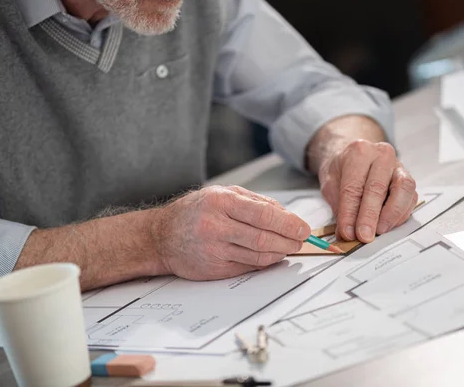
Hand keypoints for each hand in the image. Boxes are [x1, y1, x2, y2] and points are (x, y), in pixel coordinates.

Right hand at [151, 186, 310, 279]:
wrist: (161, 236)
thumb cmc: (194, 211)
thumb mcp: (222, 193)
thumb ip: (254, 201)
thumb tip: (286, 215)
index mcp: (221, 202)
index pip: (265, 214)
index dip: (289, 223)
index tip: (303, 228)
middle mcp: (216, 226)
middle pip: (265, 237)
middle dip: (289, 240)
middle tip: (301, 240)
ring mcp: (215, 249)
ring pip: (259, 255)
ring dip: (281, 253)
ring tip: (289, 247)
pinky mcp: (215, 269)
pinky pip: (249, 266)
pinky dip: (265, 261)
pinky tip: (271, 255)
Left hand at [318, 140, 416, 242]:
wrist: (354, 158)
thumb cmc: (342, 171)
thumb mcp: (331, 185)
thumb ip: (339, 209)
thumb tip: (346, 234)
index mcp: (359, 152)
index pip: (353, 186)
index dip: (350, 213)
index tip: (347, 233)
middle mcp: (382, 155)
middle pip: (378, 187)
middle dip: (370, 216)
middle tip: (364, 236)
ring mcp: (398, 166)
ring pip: (403, 190)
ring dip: (391, 215)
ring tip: (379, 231)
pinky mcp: (408, 180)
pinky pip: (410, 198)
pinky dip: (400, 215)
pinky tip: (388, 226)